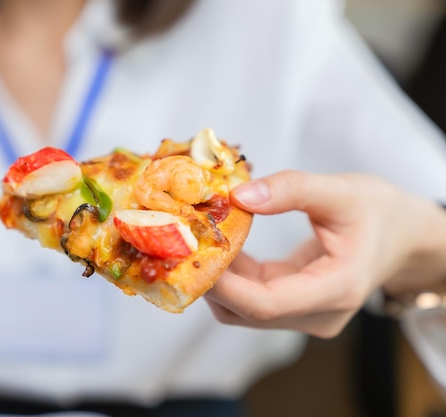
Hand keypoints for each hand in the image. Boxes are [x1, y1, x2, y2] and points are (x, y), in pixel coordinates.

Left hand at [205, 170, 445, 337]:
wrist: (403, 235)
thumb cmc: (381, 213)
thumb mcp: (341, 191)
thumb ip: (291, 190)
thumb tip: (239, 195)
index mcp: (337, 290)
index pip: (266, 304)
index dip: (223, 284)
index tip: (193, 254)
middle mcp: (319, 314)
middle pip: (248, 311)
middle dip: (211, 278)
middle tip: (183, 242)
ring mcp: (306, 314)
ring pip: (245, 308)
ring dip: (219, 276)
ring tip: (200, 238)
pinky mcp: (295, 305)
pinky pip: (254, 296)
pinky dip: (234, 274)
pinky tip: (224, 243)